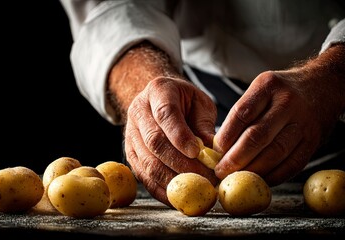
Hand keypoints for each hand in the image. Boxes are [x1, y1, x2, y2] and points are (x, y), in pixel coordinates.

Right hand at [124, 77, 218, 205]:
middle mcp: (138, 112)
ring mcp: (130, 135)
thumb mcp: (200, 104)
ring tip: (198, 189)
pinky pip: (144, 177)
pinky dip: (163, 191)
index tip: (197, 152)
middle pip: (155, 142)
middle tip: (206, 177)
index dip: (180, 135)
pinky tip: (181, 197)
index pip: (166, 114)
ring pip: (147, 163)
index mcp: (158, 91)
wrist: (158, 100)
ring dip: (173, 180)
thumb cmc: (185, 102)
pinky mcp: (130, 156)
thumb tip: (214, 154)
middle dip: (181, 163)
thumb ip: (205, 125)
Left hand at [214, 43, 344, 185]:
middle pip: (257, 136)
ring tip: (237, 179)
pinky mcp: (314, 141)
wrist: (325, 86)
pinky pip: (292, 164)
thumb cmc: (283, 92)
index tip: (213, 153)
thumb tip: (219, 146)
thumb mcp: (262, 89)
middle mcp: (287, 102)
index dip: (225, 137)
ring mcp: (303, 122)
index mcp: (268, 85)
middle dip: (235, 158)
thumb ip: (243, 113)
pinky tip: (259, 180)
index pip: (241, 114)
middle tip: (220, 171)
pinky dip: (274, 176)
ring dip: (253, 170)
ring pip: (275, 152)